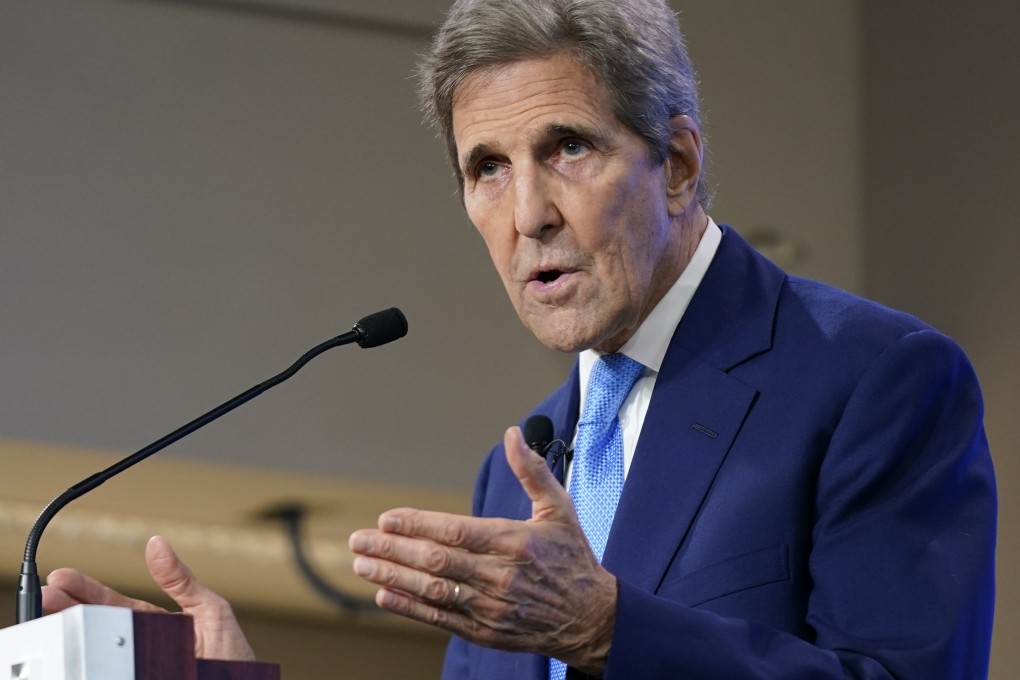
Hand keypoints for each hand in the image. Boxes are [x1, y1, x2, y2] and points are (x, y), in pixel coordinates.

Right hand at [43, 535, 254, 661]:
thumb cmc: (232, 657)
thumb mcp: (210, 610)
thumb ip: (182, 581)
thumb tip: (156, 543)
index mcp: (156, 626)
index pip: (116, 606)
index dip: (88, 592)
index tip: (62, 578)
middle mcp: (143, 647)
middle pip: (100, 626)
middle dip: (72, 609)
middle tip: (46, 596)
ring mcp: (139, 666)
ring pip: (103, 653)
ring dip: (79, 635)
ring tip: (55, 618)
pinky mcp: (142, 677)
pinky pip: (117, 673)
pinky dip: (101, 666)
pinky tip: (87, 658)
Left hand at [349, 426, 616, 674]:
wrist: (591, 619)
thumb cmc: (573, 558)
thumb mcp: (559, 509)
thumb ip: (533, 471)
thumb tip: (514, 434)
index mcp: (515, 542)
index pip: (457, 531)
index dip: (418, 525)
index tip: (387, 518)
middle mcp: (500, 576)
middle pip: (437, 561)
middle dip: (393, 549)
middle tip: (359, 539)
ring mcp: (491, 607)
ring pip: (433, 590)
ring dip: (393, 576)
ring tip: (362, 563)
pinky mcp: (486, 631)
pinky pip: (441, 618)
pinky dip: (410, 607)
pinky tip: (384, 594)